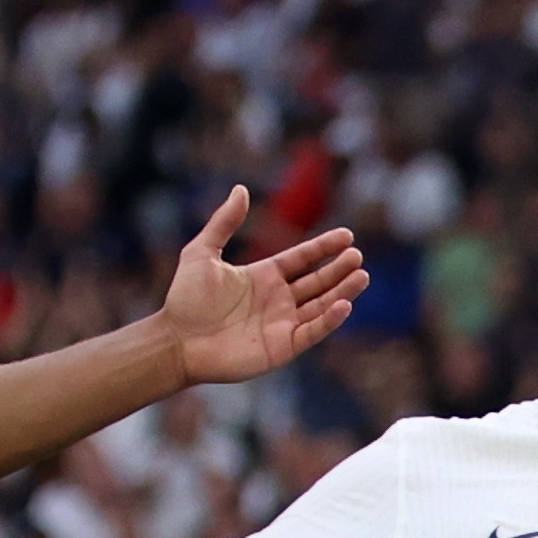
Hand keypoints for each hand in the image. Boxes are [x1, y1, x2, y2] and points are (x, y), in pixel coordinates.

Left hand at [153, 186, 367, 386]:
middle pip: (317, 282)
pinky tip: (343, 305)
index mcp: (263, 276)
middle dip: (338, 270)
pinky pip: (311, 332)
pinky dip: (328, 321)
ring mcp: (281, 324)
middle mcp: (277, 300)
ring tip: (361, 276)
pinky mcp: (281, 348)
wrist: (176, 340)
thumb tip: (241, 189)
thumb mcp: (201, 252)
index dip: (324, 248)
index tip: (347, 236)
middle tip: (358, 256)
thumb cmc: (184, 299)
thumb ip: (223, 222)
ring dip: (342, 292)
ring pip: (320, 306)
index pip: (302, 259)